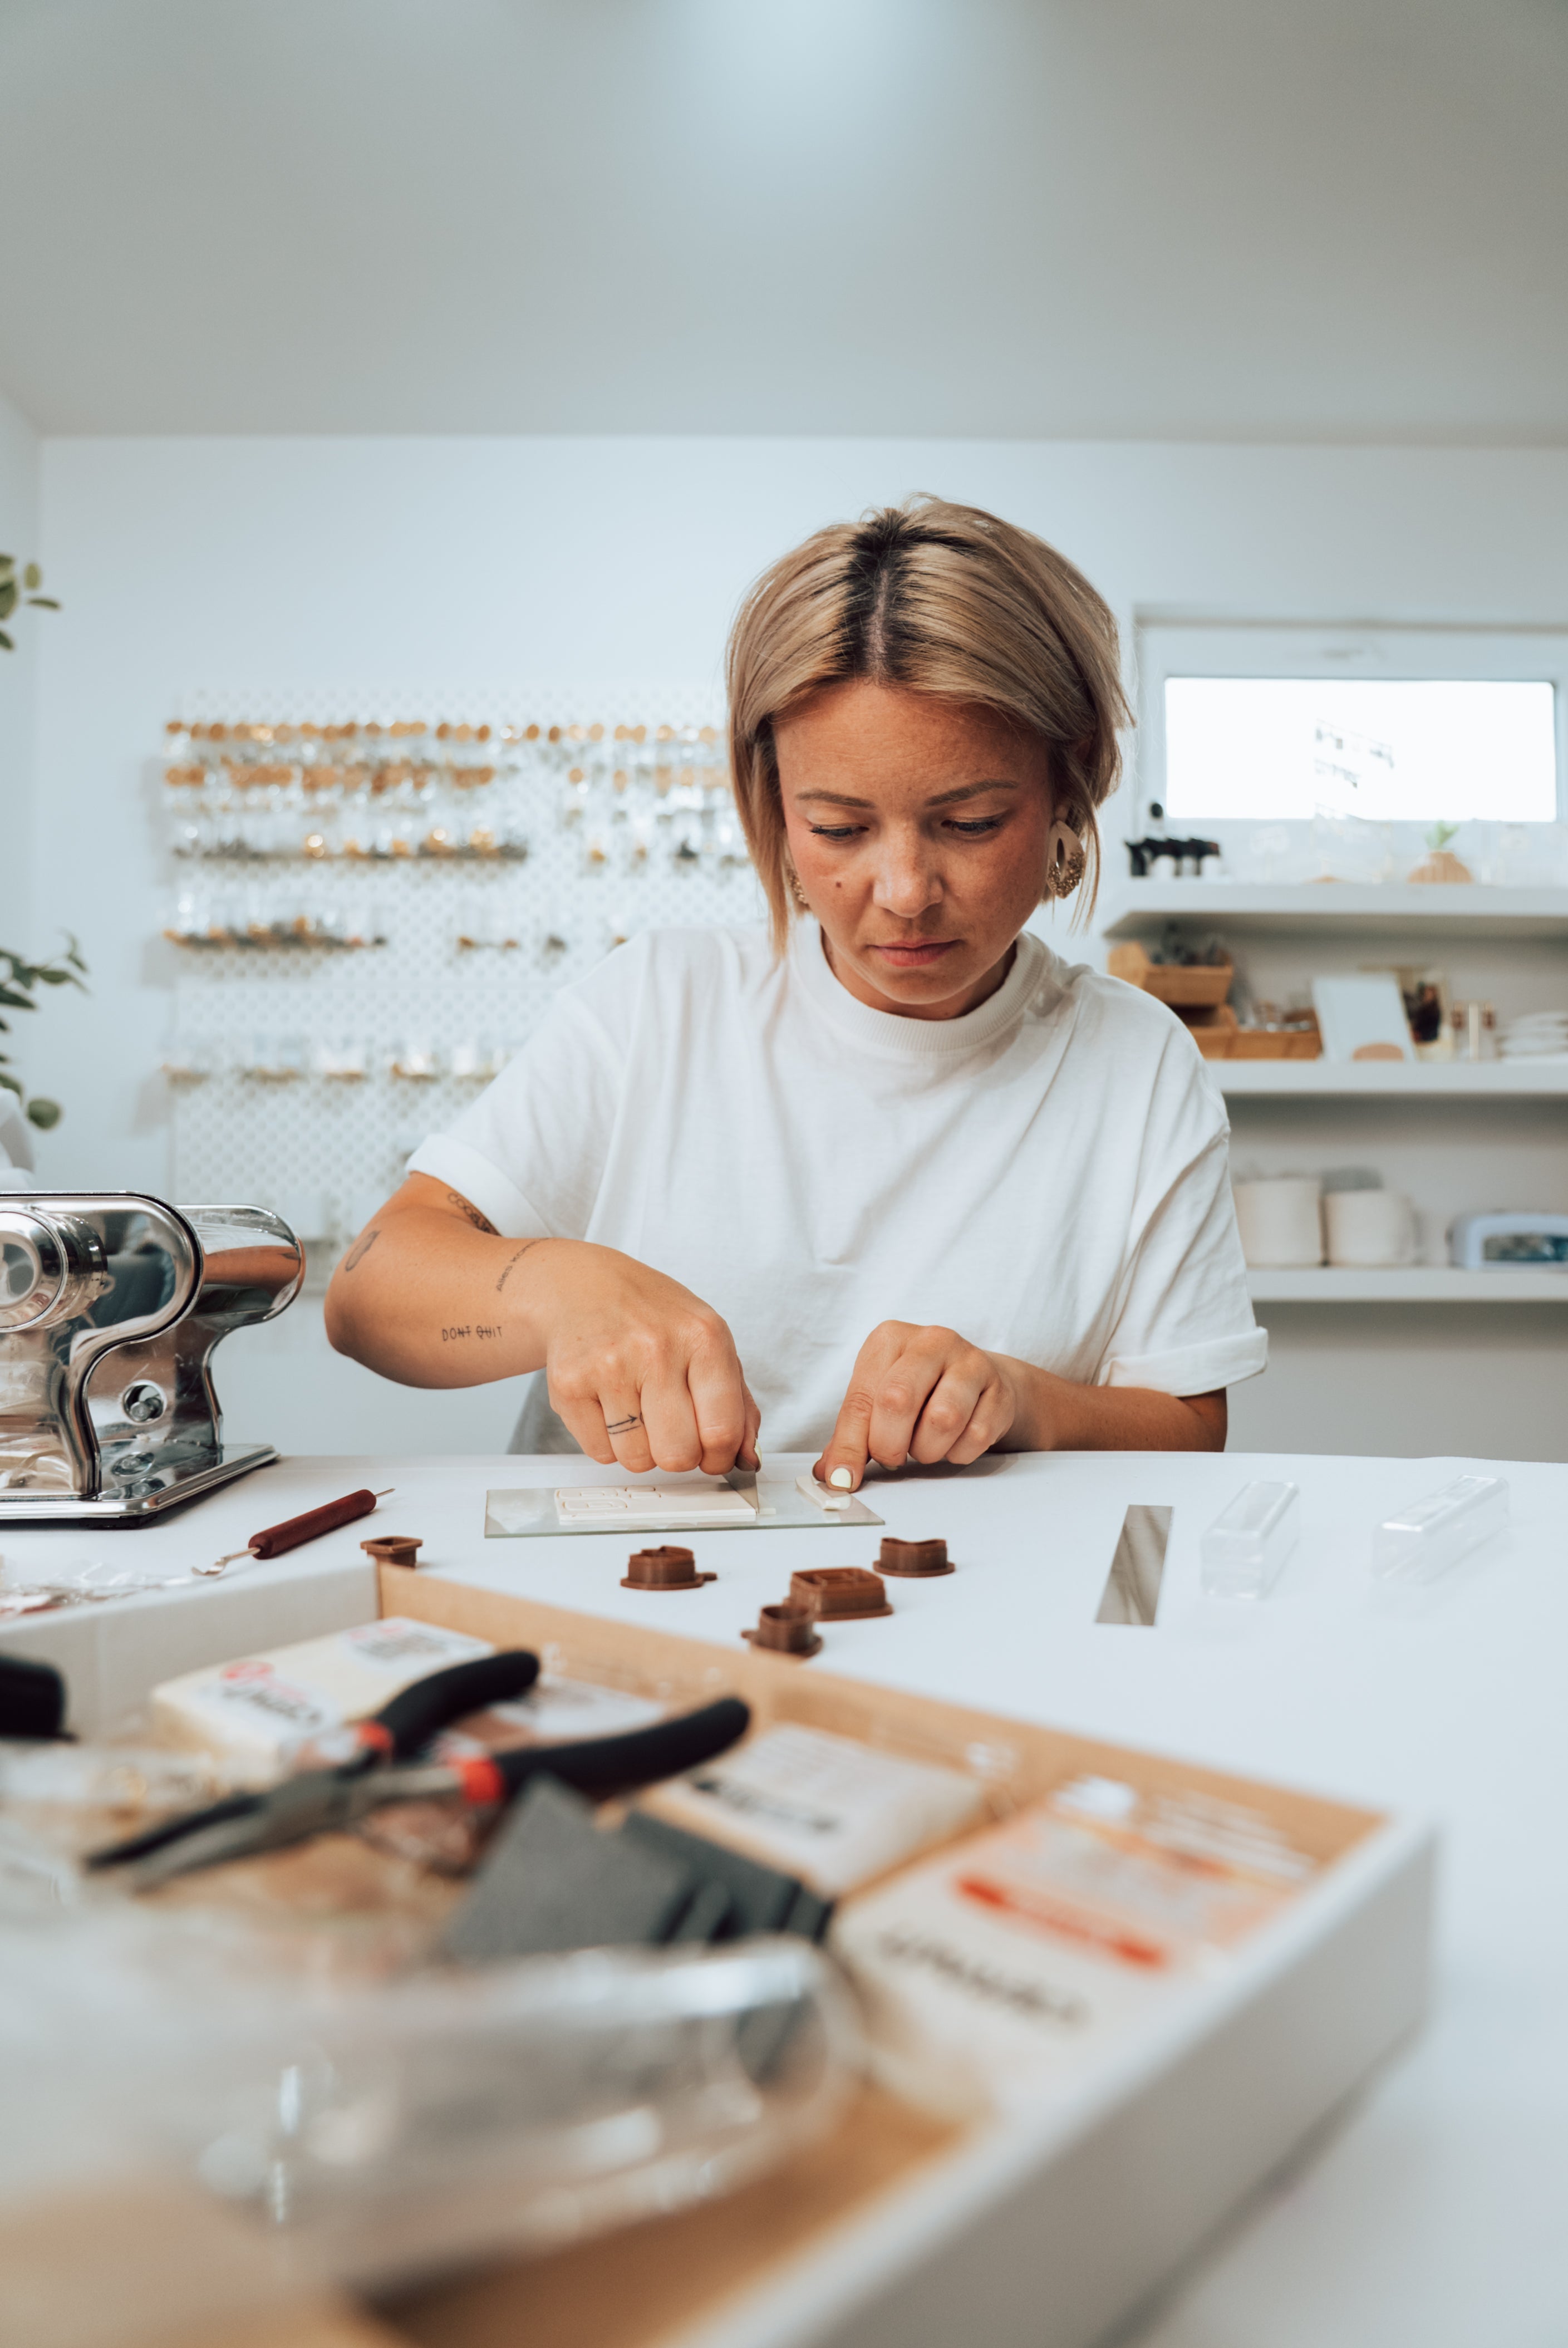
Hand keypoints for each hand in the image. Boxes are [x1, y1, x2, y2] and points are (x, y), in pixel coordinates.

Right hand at [537, 1245, 760, 1475]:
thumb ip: (738, 1402)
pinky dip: (607, 1442)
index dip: (720, 1457)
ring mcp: (609, 1366)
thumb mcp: (707, 1340)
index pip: (722, 1430)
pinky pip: (600, 1452)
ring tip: (637, 1410)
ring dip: (640, 1449)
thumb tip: (747, 1459)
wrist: (583, 1286)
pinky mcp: (568, 1384)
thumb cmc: (651, 1316)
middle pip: (678, 1454)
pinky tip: (609, 1405)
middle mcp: (656, 1348)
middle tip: (671, 1431)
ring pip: (637, 1459)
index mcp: (704, 1337)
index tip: (713, 1455)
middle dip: (678, 1454)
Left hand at [813, 1321, 1019, 1489]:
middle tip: (892, 1457)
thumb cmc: (920, 1391)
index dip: (850, 1446)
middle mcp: (931, 1340)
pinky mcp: (999, 1388)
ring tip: (924, 1445)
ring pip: (942, 1419)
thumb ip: (852, 1437)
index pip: (860, 1398)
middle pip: (898, 1400)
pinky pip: (975, 1436)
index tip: (845, 1479)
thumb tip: (832, 1474)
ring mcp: (970, 1361)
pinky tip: (953, 1442)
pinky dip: (958, 1452)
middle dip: (889, 1444)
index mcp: (889, 1339)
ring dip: (927, 1449)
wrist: (979, 1381)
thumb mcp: (878, 1402)